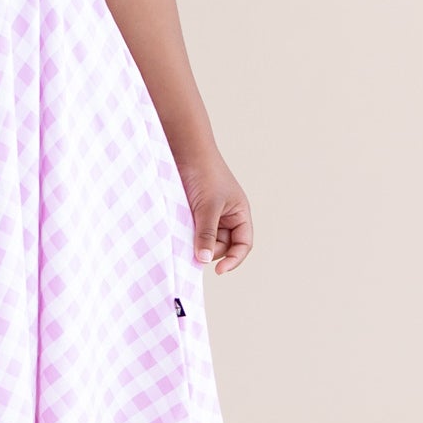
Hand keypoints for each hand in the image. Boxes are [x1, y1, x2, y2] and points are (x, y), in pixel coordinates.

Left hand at [178, 150, 253, 275]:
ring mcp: (208, 216)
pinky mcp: (192, 214)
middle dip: (210, 249)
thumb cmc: (204, 174)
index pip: (243, 245)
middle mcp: (226, 217)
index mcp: (239, 214)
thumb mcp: (208, 207)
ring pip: (205, 241)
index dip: (234, 259)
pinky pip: (192, 233)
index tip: (219, 271)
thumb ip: (207, 233)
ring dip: (196, 242)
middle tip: (194, 246)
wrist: (184, 151)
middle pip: (222, 247)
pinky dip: (187, 236)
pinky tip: (179, 232)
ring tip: (185, 232)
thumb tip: (204, 260)